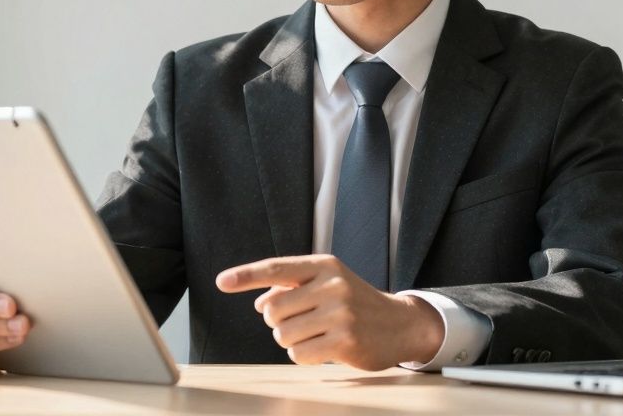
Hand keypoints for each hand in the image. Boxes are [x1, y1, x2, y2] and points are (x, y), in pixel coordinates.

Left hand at [216, 254, 443, 369]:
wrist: (400, 324)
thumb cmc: (355, 302)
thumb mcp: (328, 283)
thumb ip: (292, 287)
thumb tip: (259, 302)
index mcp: (324, 265)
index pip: (276, 268)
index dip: (246, 275)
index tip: (221, 282)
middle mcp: (332, 285)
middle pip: (272, 310)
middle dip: (278, 321)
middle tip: (303, 321)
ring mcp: (340, 313)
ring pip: (282, 335)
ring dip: (292, 340)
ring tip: (317, 334)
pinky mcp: (345, 341)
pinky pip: (298, 355)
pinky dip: (304, 356)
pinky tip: (324, 349)